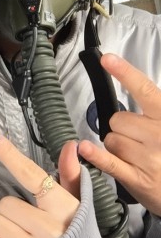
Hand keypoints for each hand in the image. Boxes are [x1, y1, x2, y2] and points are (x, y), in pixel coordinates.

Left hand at [0, 133, 79, 237]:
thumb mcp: (78, 206)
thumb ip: (71, 175)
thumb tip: (70, 145)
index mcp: (62, 209)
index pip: (31, 175)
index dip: (8, 154)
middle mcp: (45, 229)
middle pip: (6, 203)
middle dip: (11, 209)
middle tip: (28, 221)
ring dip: (0, 227)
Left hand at [78, 53, 160, 215]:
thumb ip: (151, 111)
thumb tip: (128, 87)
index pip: (144, 90)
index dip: (125, 73)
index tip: (108, 59)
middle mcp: (159, 135)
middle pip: (117, 119)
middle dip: (119, 128)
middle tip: (136, 140)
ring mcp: (148, 158)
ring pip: (110, 140)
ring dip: (115, 147)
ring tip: (135, 157)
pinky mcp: (137, 178)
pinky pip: (109, 161)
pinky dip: (95, 155)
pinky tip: (84, 148)